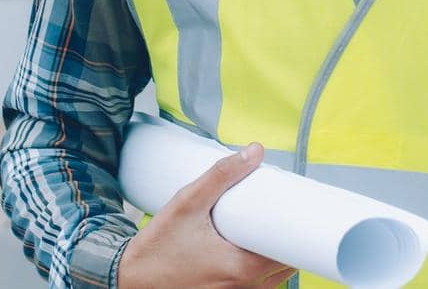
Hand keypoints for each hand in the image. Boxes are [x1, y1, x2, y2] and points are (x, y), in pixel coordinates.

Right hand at [116, 142, 297, 288]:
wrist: (129, 278)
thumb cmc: (157, 246)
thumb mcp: (187, 203)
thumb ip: (221, 175)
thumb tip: (254, 152)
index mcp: (241, 268)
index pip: (289, 254)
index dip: (298, 234)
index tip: (298, 212)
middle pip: (285, 268)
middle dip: (287, 242)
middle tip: (281, 215)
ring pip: (273, 281)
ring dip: (274, 258)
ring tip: (267, 231)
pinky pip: (255, 288)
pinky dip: (259, 273)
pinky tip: (250, 252)